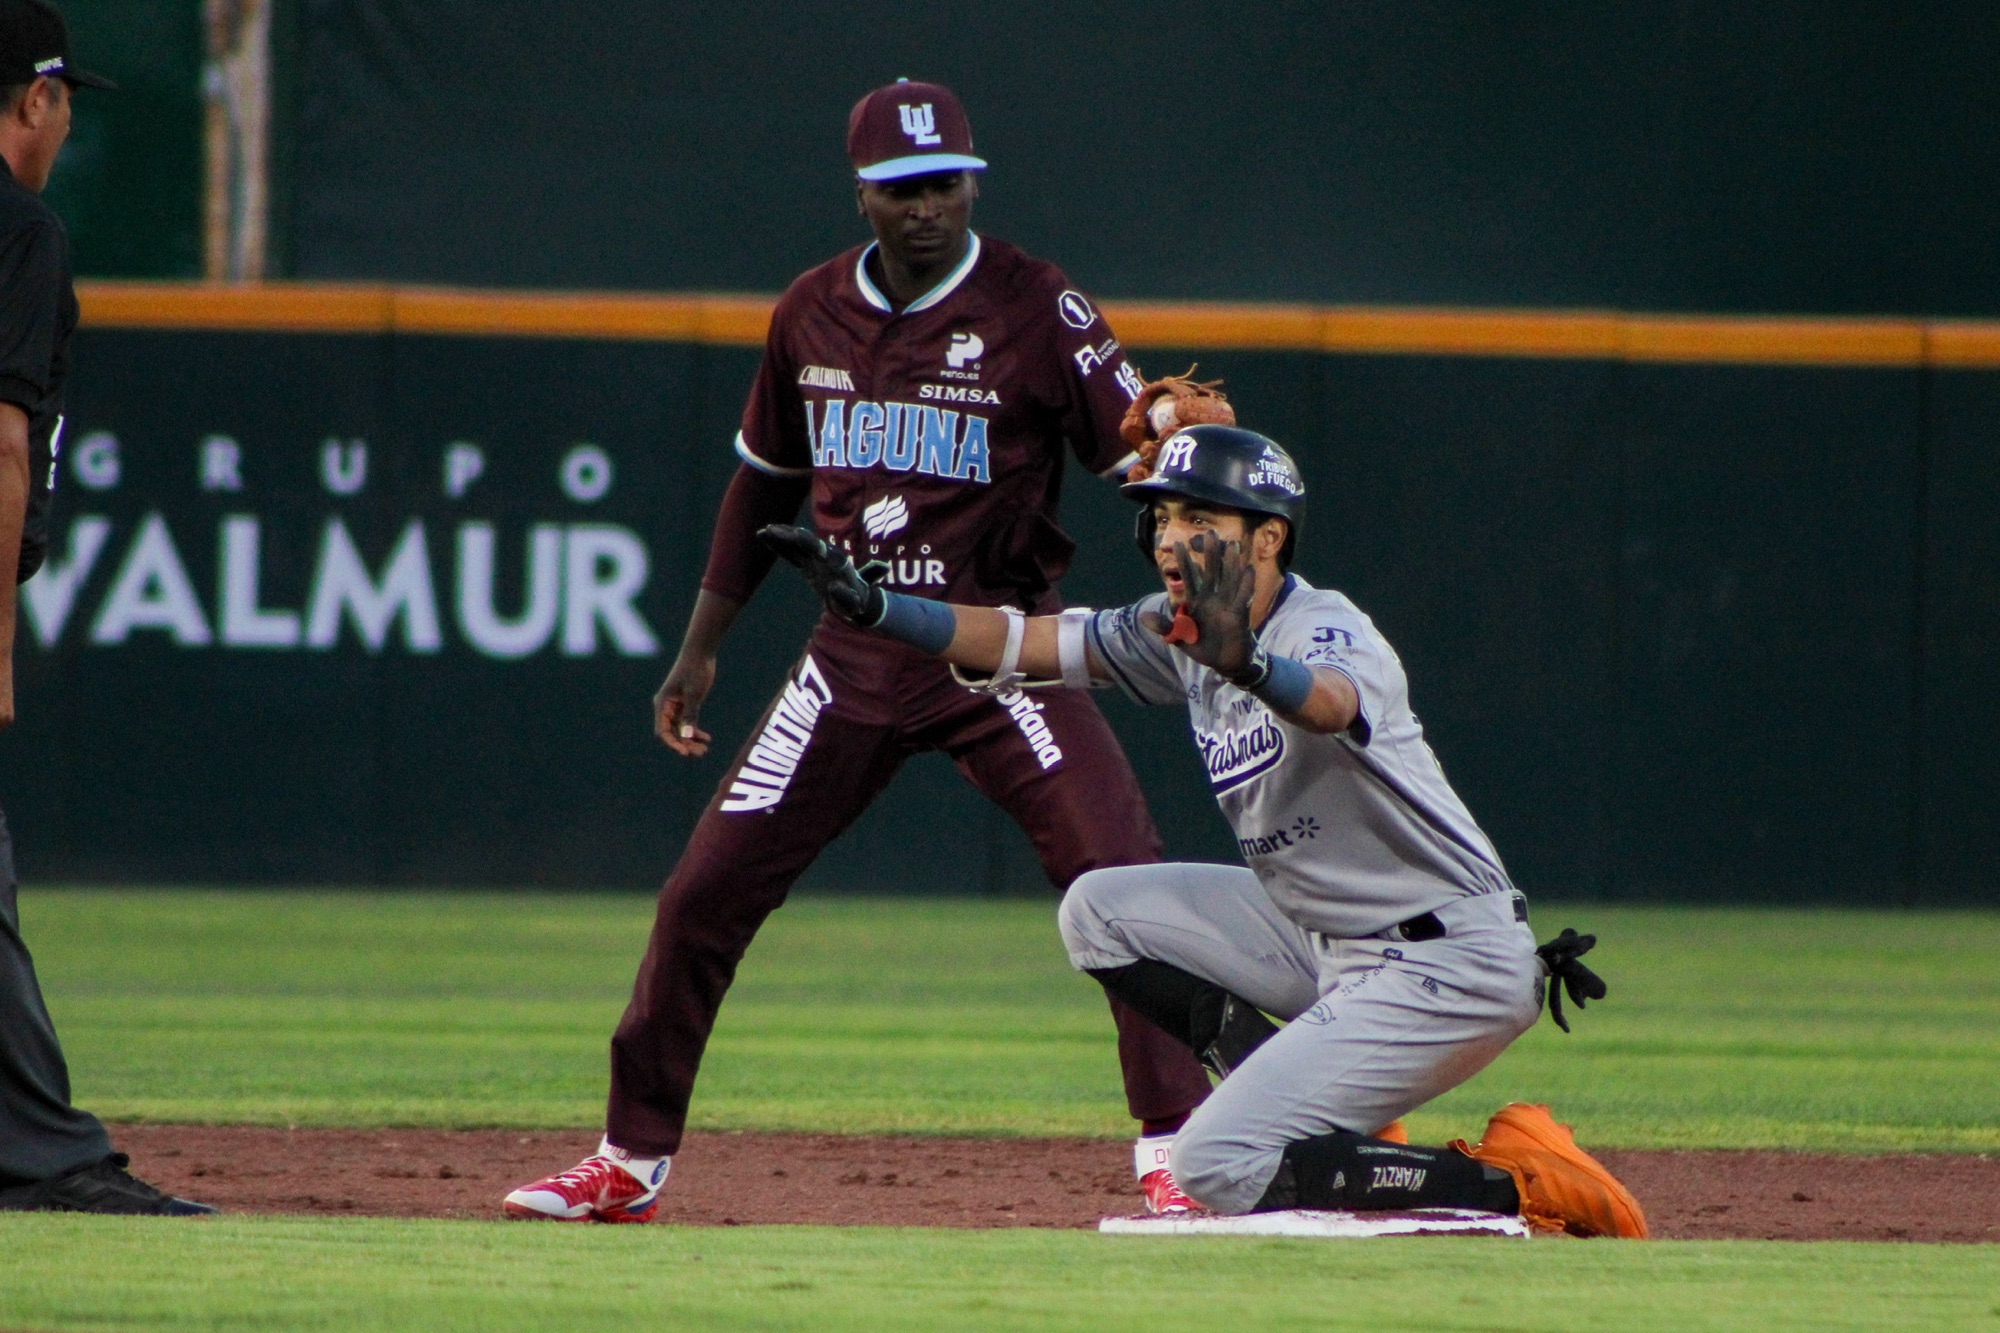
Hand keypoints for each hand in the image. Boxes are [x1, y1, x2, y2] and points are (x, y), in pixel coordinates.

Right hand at [653, 654, 716, 756]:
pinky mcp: (685, 703)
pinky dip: (695, 730)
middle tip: (701, 753)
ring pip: (681, 729)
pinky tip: (707, 738)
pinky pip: (687, 722)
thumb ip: (690, 715)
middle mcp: (666, 707)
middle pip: (672, 732)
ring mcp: (676, 706)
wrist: (700, 652)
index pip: (663, 731)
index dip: (673, 744)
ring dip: (691, 740)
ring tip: (704, 749)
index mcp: (663, 704)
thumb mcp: (694, 694)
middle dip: (685, 744)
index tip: (685, 753)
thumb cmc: (695, 670)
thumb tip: (687, 735)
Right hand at [758, 524, 886, 626]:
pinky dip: (779, 545)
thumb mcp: (853, 603)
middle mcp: (826, 554)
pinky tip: (764, 537)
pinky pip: (791, 552)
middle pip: (805, 542)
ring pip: (796, 544)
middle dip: (789, 535)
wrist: (856, 597)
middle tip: (771, 530)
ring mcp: (816, 557)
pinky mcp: (807, 562)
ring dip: (781, 537)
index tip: (795, 535)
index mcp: (836, 561)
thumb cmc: (855, 602)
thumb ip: (845, 596)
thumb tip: (834, 587)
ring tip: (763, 531)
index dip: (808, 542)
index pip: (820, 549)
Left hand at [1140, 533, 1256, 677]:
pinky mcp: (1239, 615)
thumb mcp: (1179, 639)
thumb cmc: (1203, 647)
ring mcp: (1227, 604)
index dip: (1183, 561)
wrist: (1224, 662)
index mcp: (1196, 602)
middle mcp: (1212, 598)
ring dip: (1231, 563)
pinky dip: (1246, 584)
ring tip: (1232, 544)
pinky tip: (1248, 570)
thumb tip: (1143, 617)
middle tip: (1210, 532)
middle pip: (1212, 572)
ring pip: (1229, 579)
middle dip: (1210, 553)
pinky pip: (1242, 597)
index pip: (1189, 577)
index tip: (1176, 544)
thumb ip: (1164, 627)